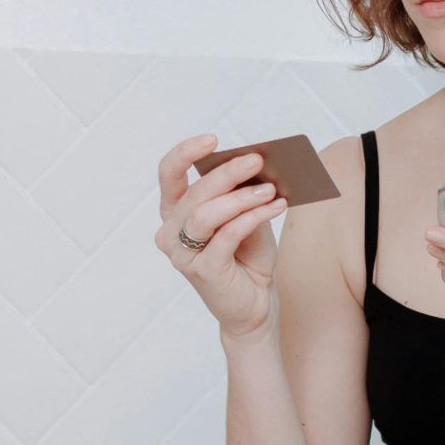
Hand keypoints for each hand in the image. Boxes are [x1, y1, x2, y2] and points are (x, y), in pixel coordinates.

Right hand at [154, 133, 289, 339]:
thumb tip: (256, 165)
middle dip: (227, 173)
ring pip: (206, 214)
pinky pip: (227, 235)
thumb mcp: (246, 216)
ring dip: (241, 197)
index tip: (213, 139)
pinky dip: (253, 217)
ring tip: (270, 188)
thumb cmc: (247, 258)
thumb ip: (243, 194)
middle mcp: (170, 233)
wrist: (255, 304)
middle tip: (256, 160)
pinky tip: (276, 207)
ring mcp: (183, 255)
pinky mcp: (203, 272)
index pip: (169, 175)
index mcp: (175, 213)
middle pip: (194, 193)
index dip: (185, 153)